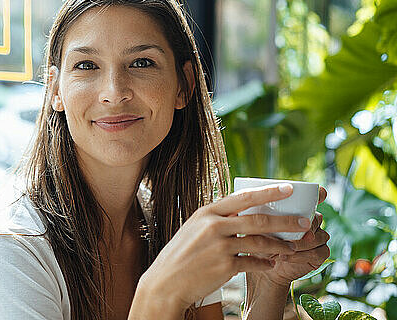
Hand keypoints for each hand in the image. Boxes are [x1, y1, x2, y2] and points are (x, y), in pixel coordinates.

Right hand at [137, 184, 310, 310]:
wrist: (166, 282)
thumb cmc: (181, 255)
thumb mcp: (194, 229)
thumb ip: (216, 220)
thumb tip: (242, 213)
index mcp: (207, 212)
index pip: (243, 196)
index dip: (268, 191)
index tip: (289, 188)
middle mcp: (213, 226)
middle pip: (258, 219)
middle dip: (286, 221)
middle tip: (305, 222)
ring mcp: (219, 246)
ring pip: (260, 242)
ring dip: (280, 245)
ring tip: (292, 247)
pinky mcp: (224, 267)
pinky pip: (253, 263)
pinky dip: (265, 264)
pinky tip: (271, 265)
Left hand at [254, 187, 330, 286]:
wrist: (262, 264)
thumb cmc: (258, 239)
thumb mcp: (255, 224)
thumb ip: (257, 214)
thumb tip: (249, 203)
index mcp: (299, 209)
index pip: (316, 197)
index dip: (320, 194)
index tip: (320, 193)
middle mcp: (312, 221)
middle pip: (316, 218)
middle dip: (305, 224)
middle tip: (294, 230)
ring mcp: (318, 238)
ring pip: (317, 237)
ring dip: (300, 242)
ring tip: (284, 247)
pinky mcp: (319, 255)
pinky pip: (318, 253)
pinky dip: (301, 255)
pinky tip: (285, 256)